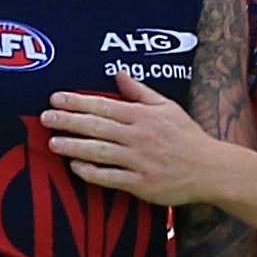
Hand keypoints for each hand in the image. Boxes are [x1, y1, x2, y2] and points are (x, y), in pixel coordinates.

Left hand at [41, 71, 215, 205]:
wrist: (211, 169)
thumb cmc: (187, 136)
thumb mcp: (167, 107)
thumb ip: (139, 91)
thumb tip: (117, 72)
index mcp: (144, 116)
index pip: (104, 105)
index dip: (78, 101)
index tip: (56, 98)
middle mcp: (139, 136)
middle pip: (97, 126)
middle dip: (69, 121)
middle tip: (45, 117)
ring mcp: (140, 161)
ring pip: (100, 152)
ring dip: (75, 147)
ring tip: (54, 142)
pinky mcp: (142, 184)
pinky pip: (111, 177)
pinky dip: (91, 173)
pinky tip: (76, 168)